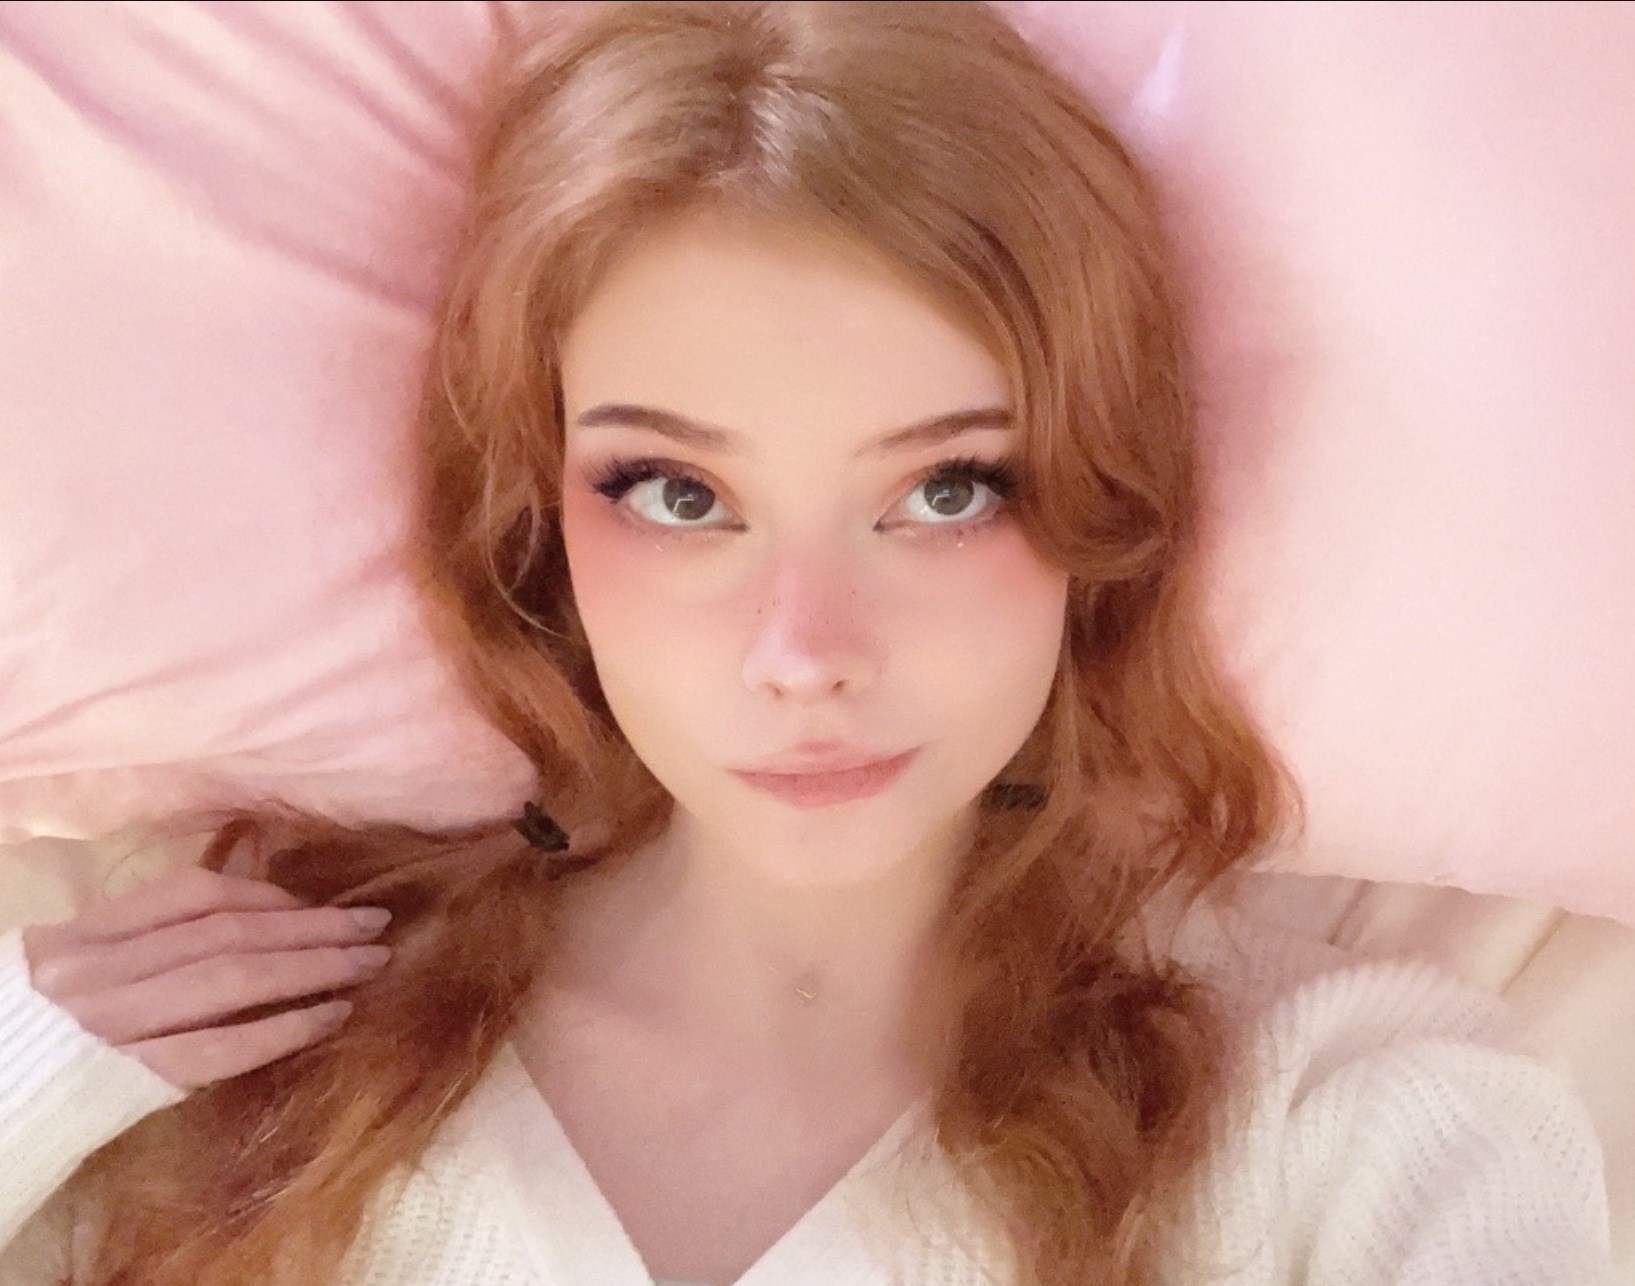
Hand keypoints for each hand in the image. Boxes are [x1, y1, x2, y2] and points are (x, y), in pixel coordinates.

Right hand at [20, 865, 392, 1090]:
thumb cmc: (27, 1031)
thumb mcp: (68, 964)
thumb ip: (137, 938)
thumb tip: (244, 916)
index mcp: (84, 934)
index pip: (191, 893)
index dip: (264, 894)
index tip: (315, 902)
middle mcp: (97, 970)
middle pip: (227, 932)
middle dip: (310, 926)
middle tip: (376, 923)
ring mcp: (112, 1025)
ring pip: (232, 980)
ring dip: (313, 967)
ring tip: (369, 963)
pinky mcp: (125, 1081)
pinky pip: (218, 1048)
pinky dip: (282, 1027)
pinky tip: (331, 1016)